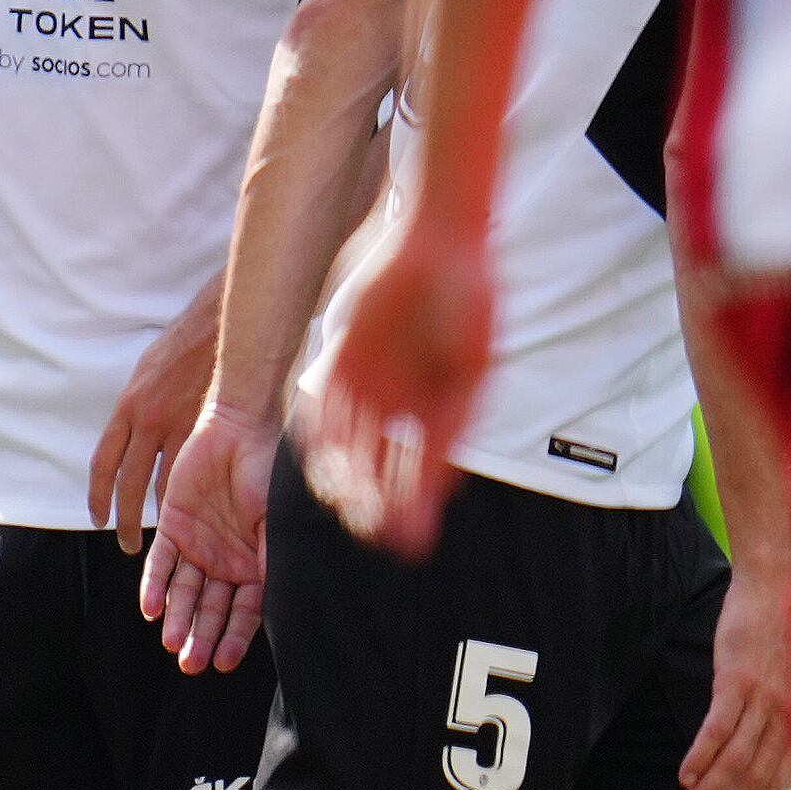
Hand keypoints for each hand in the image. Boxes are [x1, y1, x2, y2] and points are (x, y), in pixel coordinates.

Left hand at [88, 290, 220, 554]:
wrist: (218, 329)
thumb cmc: (181, 347)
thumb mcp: (143, 374)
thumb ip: (134, 408)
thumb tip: (129, 435)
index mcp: (127, 407)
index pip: (103, 463)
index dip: (97, 496)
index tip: (98, 518)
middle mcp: (147, 422)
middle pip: (127, 484)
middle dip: (123, 519)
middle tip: (126, 542)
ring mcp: (178, 429)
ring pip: (161, 487)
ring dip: (158, 516)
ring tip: (162, 538)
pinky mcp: (206, 433)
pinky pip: (194, 475)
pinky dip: (188, 498)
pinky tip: (189, 515)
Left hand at [139, 405, 275, 674]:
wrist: (238, 428)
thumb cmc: (268, 474)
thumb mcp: (276, 523)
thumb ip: (274, 562)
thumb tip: (284, 606)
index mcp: (257, 564)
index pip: (244, 611)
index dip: (233, 637)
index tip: (223, 663)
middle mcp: (228, 560)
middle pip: (212, 609)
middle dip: (202, 637)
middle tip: (190, 664)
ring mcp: (200, 544)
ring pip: (185, 591)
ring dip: (178, 618)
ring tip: (171, 643)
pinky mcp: (173, 526)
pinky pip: (162, 563)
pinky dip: (155, 585)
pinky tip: (150, 610)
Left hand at [297, 209, 489, 558]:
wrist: (436, 245)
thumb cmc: (469, 303)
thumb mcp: (470, 368)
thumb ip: (452, 425)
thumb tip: (441, 485)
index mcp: (436, 412)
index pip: (419, 476)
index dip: (414, 511)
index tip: (409, 544)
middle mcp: (399, 406)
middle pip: (379, 470)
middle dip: (374, 502)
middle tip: (369, 529)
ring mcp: (368, 385)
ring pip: (347, 447)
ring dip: (345, 478)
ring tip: (345, 501)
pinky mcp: (340, 360)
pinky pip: (322, 409)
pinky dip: (320, 437)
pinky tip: (322, 460)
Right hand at [675, 554, 790, 789]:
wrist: (779, 583)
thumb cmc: (785, 630)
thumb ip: (784, 715)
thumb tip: (762, 746)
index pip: (781, 779)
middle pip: (757, 778)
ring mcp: (765, 698)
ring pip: (737, 759)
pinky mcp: (737, 679)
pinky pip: (717, 728)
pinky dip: (700, 756)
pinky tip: (683, 776)